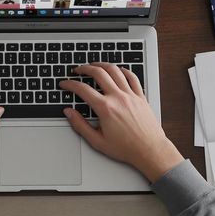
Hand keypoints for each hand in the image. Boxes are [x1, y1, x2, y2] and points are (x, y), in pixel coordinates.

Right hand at [59, 63, 182, 182]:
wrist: (149, 150)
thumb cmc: (126, 148)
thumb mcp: (97, 141)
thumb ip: (80, 125)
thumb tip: (69, 113)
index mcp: (105, 108)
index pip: (82, 89)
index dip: (70, 84)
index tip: (65, 84)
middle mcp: (118, 98)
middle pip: (98, 73)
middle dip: (84, 68)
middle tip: (77, 70)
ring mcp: (131, 95)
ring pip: (115, 71)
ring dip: (102, 65)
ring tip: (94, 65)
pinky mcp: (141, 97)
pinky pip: (132, 77)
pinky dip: (123, 70)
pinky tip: (118, 70)